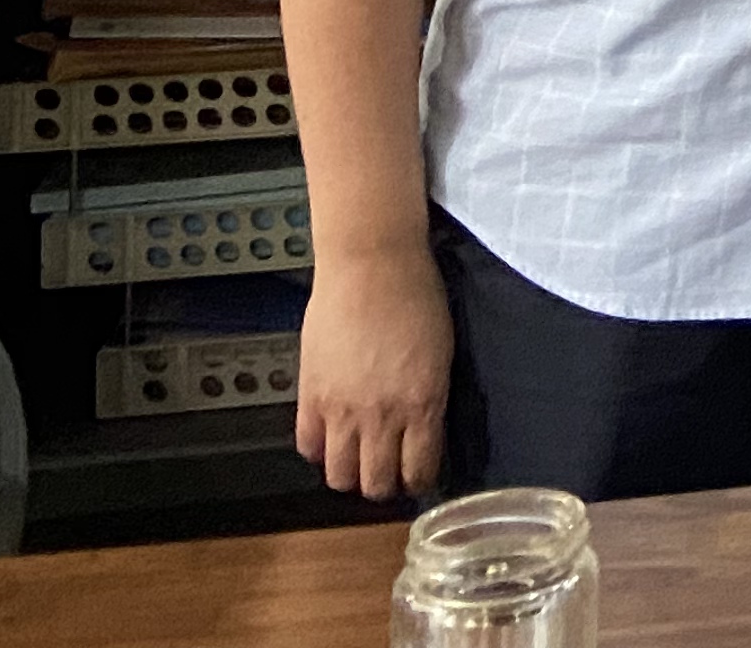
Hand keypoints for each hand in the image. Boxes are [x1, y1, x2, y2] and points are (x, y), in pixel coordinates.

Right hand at [297, 243, 450, 503]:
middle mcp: (382, 415)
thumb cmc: (417, 295)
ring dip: (350, 474)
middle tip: (388, 472)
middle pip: (376, 484)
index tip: (419, 476)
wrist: (372, 264)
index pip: (419, 471)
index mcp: (424, 403)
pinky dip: (318, 449)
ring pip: (338, 476)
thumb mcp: (442, 353)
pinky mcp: (309, 395)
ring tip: (358, 459)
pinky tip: (331, 436)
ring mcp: (341, 409)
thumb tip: (423, 432)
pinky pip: (307, 446)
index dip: (420, 481)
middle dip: (385, 486)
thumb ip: (429, 400)